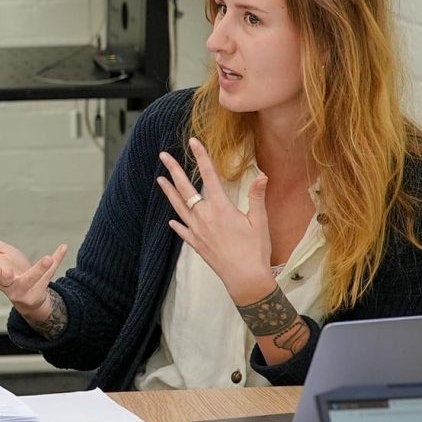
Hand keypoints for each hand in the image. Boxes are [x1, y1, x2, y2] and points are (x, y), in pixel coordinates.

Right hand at [0, 227, 67, 316]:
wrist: (29, 296)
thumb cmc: (9, 269)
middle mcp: (8, 281)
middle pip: (4, 277)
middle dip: (4, 274)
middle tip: (6, 272)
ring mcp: (25, 287)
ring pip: (31, 278)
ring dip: (39, 270)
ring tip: (47, 259)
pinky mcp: (40, 287)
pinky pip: (50, 272)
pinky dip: (56, 258)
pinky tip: (62, 247)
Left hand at [156, 138, 274, 304]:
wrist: (245, 279)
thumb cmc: (255, 250)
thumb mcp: (260, 221)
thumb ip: (257, 197)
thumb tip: (262, 175)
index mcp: (221, 208)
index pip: (209, 175)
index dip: (201, 157)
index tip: (193, 142)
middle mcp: (204, 216)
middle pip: (186, 189)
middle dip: (174, 170)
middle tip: (163, 155)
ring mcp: (197, 230)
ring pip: (179, 207)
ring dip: (168, 192)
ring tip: (159, 179)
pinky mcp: (196, 244)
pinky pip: (182, 231)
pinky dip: (176, 223)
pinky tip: (171, 219)